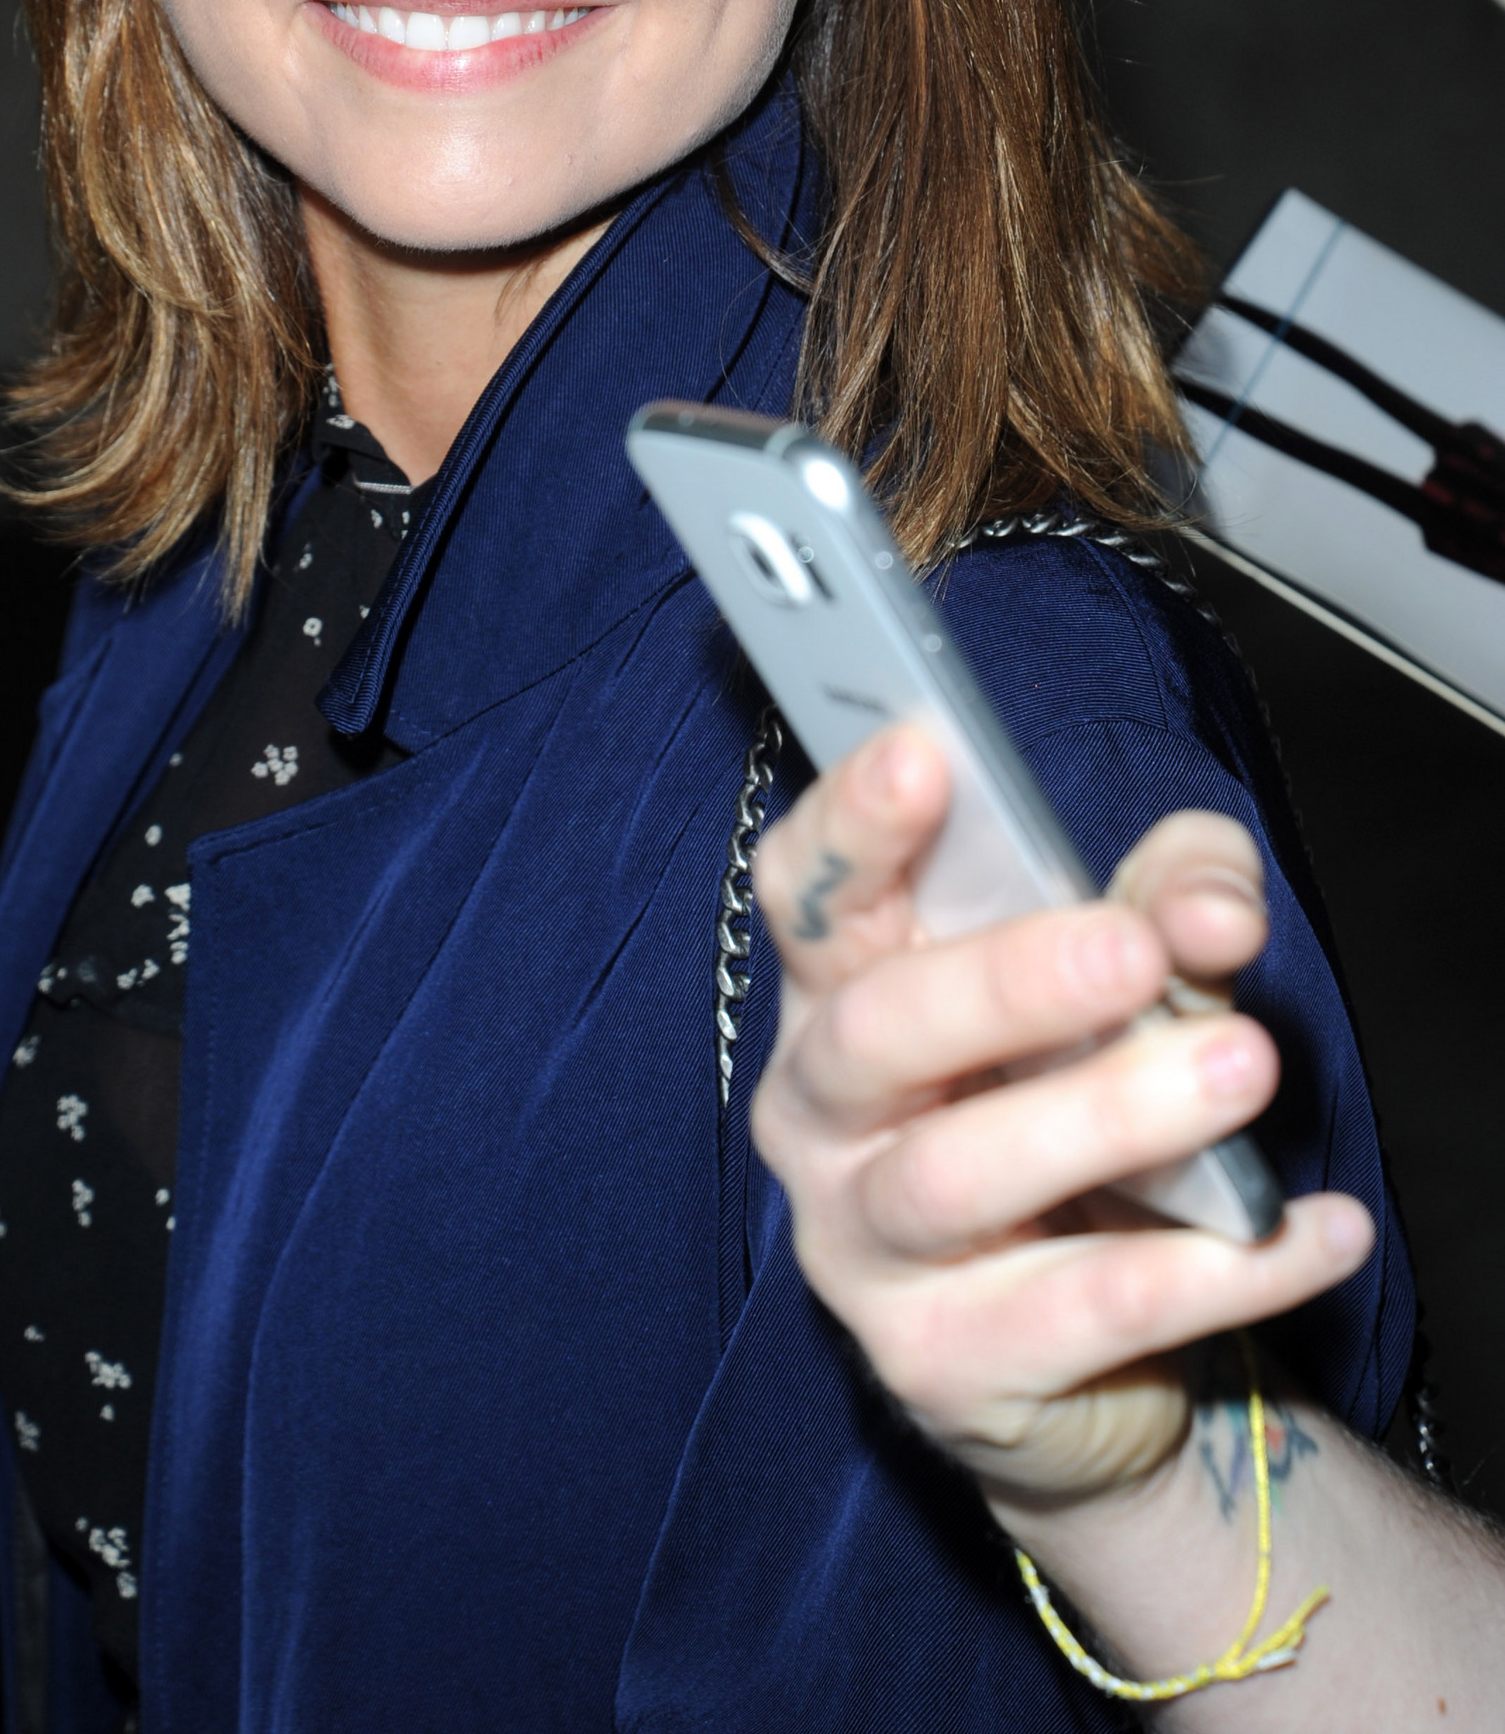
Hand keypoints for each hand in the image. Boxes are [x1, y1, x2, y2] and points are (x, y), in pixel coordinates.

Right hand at [749, 724, 1375, 1514]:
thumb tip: (1219, 906)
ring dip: (1107, 1118)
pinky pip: (1072, 1311)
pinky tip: (1310, 1230)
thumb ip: (1172, 906)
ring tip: (1241, 1074)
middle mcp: (819, 1111)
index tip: (927, 754)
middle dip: (1007, 981)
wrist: (1084, 1354)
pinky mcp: (937, 1365)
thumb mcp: (1130, 983)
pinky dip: (1206, 1272)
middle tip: (1137, 952)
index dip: (854, 821)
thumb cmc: (1075, 1109)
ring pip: (957, 1175)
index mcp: (844, 988)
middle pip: (875, 1028)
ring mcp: (861, 1244)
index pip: (810, 890)